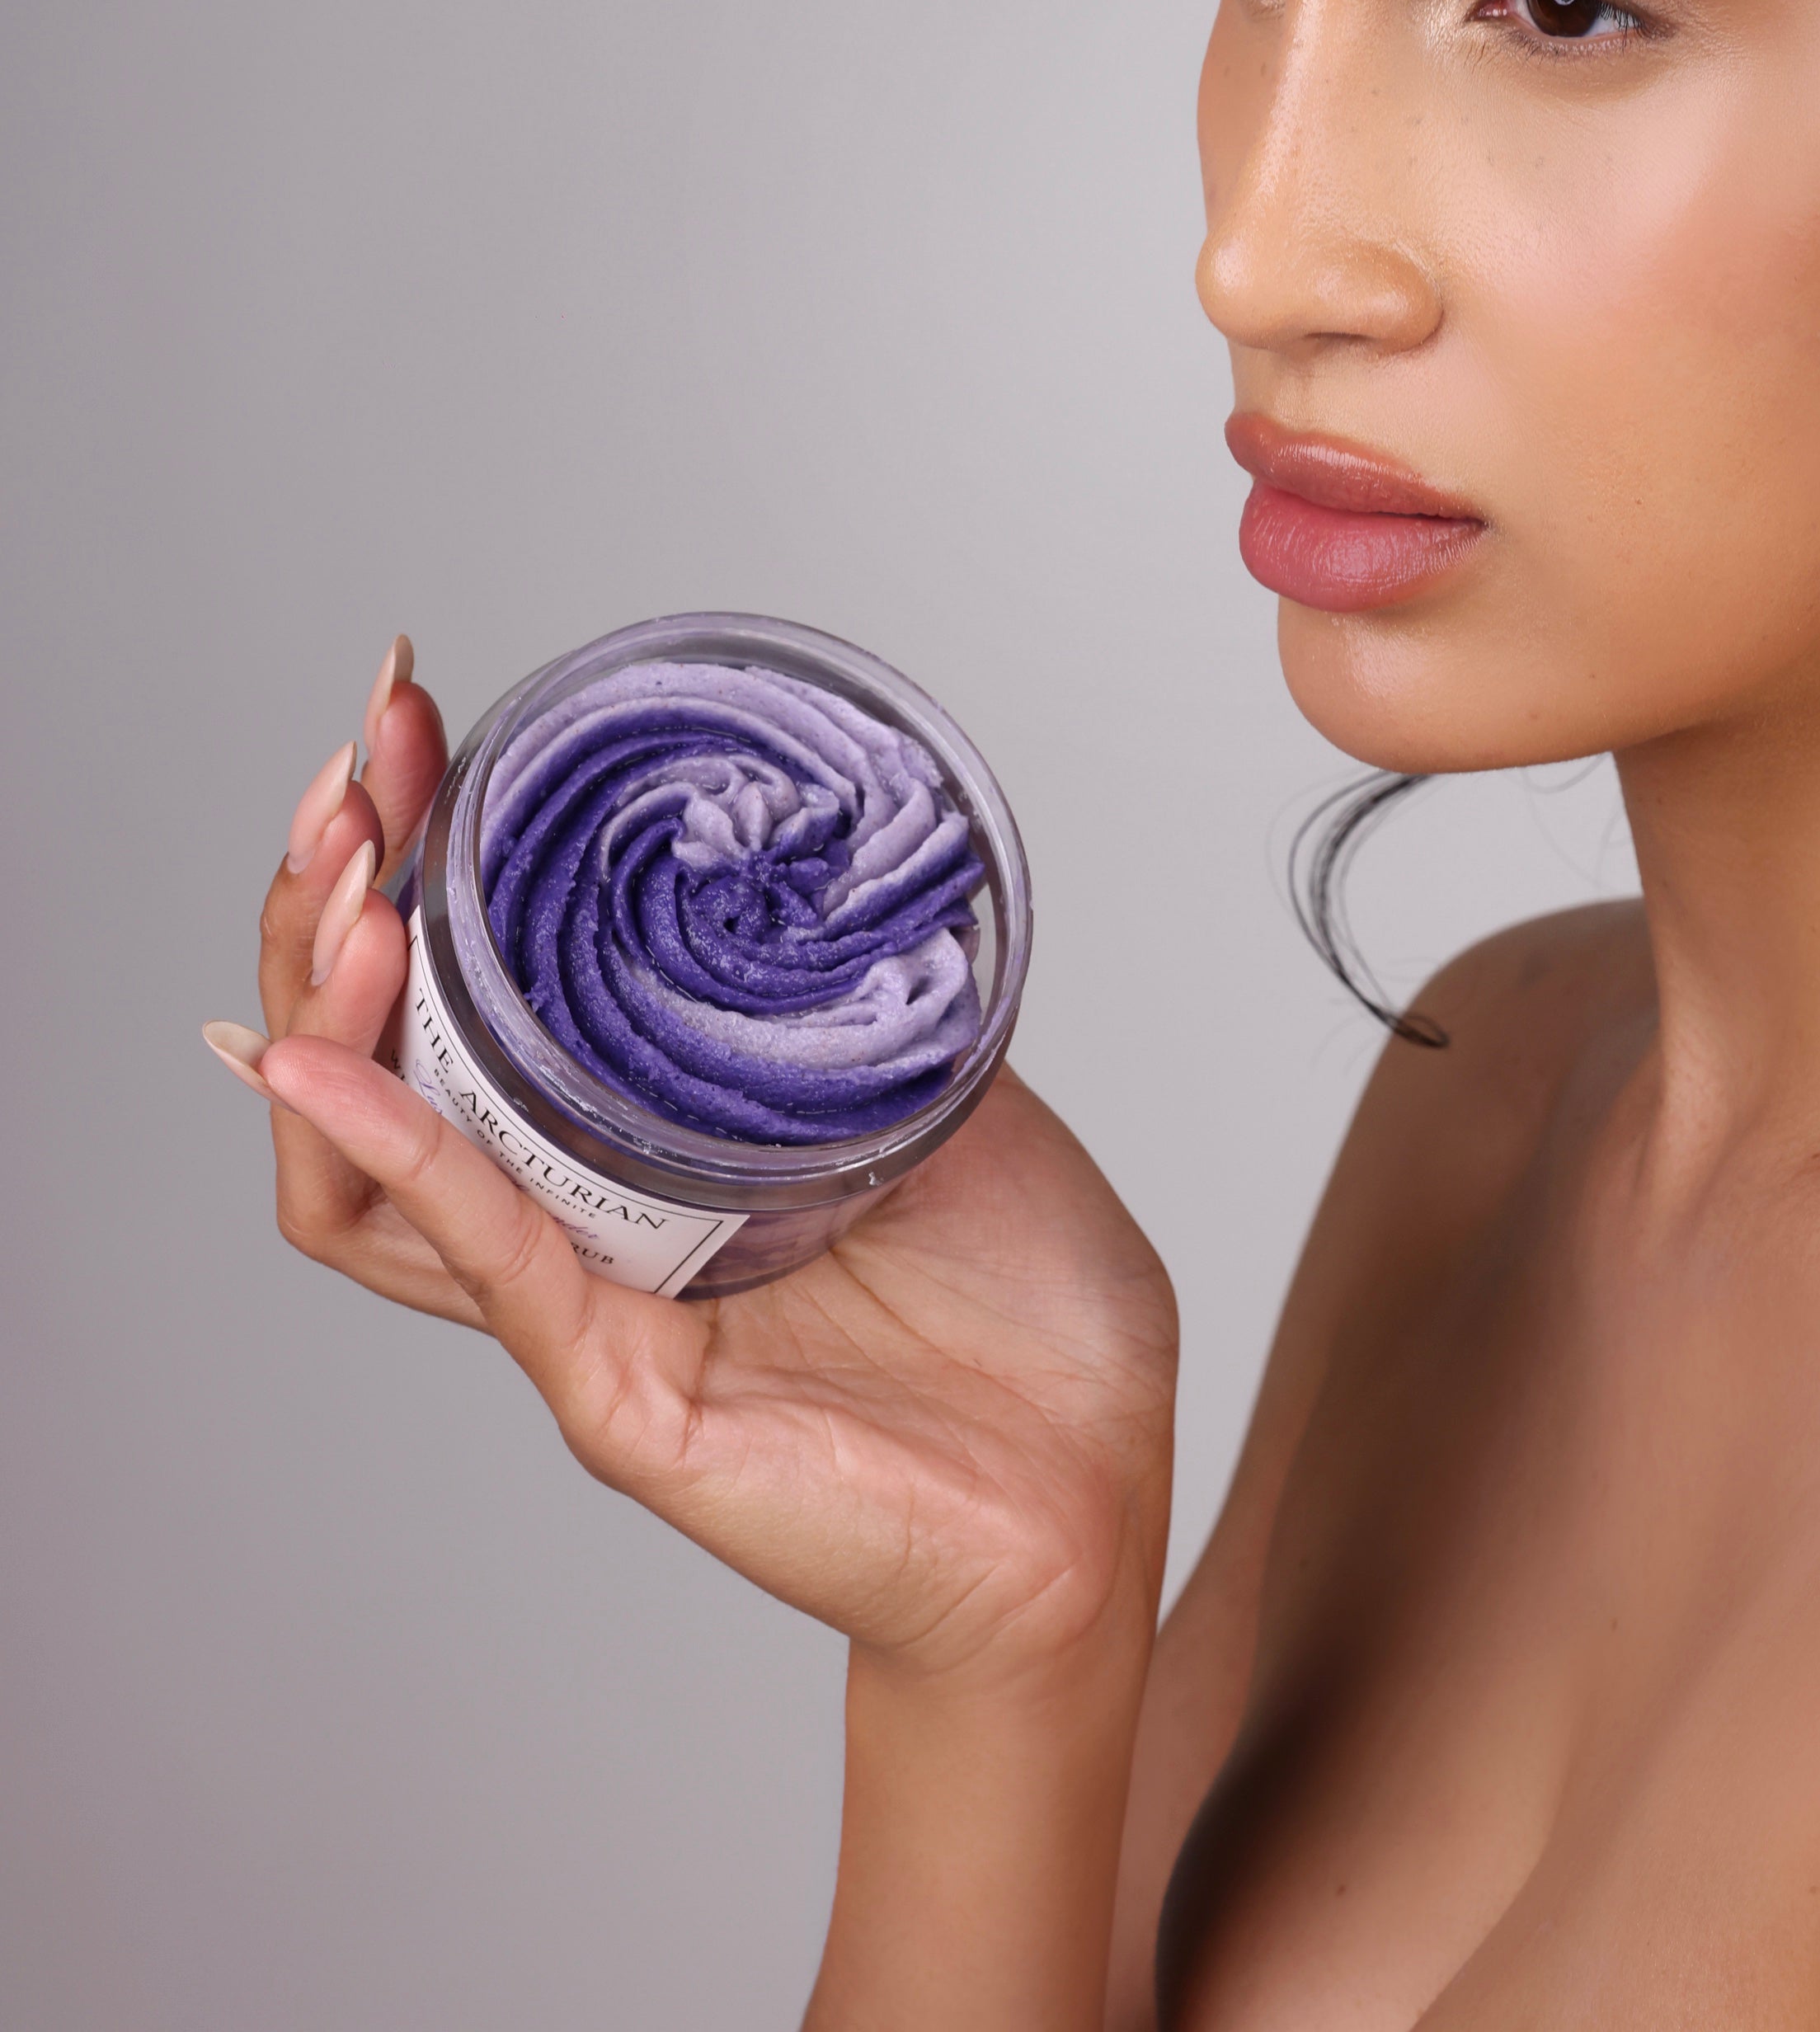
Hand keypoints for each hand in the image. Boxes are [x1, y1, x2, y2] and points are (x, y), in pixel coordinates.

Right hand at [213, 643, 1179, 1687]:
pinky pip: (485, 1261)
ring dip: (334, 1014)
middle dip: (334, 905)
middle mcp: (583, 1231)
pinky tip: (340, 1073)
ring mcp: (585, 1317)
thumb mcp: (940, 1091)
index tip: (417, 721)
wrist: (1096, 1488)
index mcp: (645, 1156)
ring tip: (341, 893)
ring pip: (373, 1173)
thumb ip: (856, 998)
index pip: (472, 1002)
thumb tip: (832, 844)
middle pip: (380, 1066)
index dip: (423, 861)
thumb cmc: (1021, 1320)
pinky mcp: (621, 1399)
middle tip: (354, 770)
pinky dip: (402, 1159)